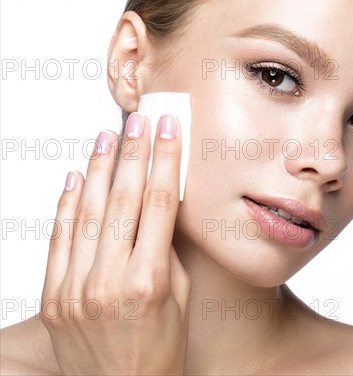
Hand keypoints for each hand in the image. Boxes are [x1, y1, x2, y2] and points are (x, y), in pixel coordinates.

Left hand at [41, 113, 190, 374]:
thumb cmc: (160, 350)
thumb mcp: (179, 299)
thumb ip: (165, 252)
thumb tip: (156, 210)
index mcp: (149, 281)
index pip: (159, 204)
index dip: (165, 161)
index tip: (169, 129)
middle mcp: (108, 280)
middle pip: (124, 200)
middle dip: (135, 153)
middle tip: (141, 120)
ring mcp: (75, 288)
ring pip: (88, 213)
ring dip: (100, 169)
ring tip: (108, 136)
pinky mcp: (53, 297)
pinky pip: (59, 240)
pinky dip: (67, 205)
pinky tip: (77, 177)